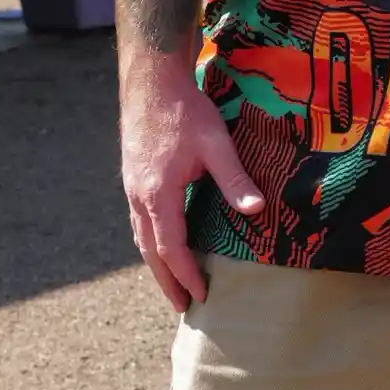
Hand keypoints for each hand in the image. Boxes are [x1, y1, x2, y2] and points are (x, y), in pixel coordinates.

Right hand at [119, 49, 263, 310]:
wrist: (152, 82)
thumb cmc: (186, 111)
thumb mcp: (216, 144)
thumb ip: (235, 180)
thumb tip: (257, 211)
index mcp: (158, 193)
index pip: (170, 247)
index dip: (186, 274)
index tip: (201, 296)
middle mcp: (139, 196)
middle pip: (150, 251)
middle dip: (167, 281)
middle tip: (183, 307)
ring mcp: (132, 188)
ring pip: (141, 238)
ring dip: (157, 265)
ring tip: (173, 285)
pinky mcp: (133, 179)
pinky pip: (139, 222)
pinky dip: (151, 243)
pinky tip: (162, 246)